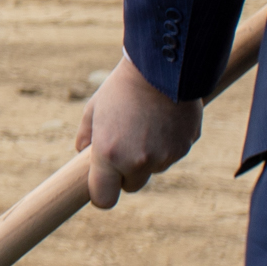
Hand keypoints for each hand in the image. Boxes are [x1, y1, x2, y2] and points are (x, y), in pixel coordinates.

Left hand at [74, 51, 204, 209]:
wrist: (162, 67)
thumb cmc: (121, 87)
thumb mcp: (94, 109)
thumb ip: (86, 137)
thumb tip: (81, 155)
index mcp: (109, 154)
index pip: (103, 199)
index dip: (102, 193)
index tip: (103, 184)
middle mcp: (137, 161)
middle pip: (131, 186)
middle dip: (127, 172)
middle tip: (125, 143)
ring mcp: (164, 156)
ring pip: (154, 168)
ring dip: (149, 156)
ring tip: (146, 122)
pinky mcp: (185, 147)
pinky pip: (173, 154)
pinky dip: (168, 143)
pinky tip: (164, 119)